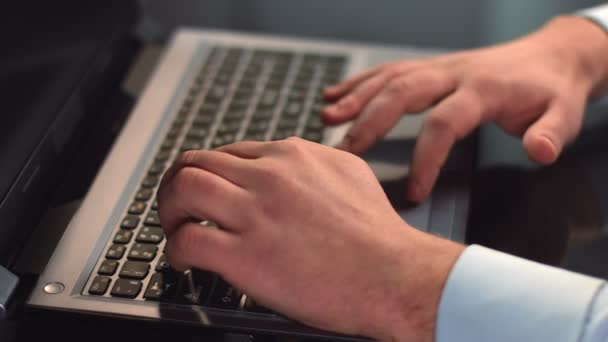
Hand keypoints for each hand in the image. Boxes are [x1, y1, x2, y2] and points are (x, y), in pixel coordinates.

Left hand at [157, 138, 463, 341]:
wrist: (393, 273)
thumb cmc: (378, 233)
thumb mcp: (351, 174)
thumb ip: (317, 162)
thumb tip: (299, 161)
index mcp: (292, 156)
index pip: (230, 151)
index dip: (211, 172)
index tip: (208, 190)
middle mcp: (269, 176)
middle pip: (196, 162)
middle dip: (176, 183)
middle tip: (176, 205)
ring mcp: (255, 213)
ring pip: (183, 189)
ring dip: (169, 209)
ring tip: (174, 227)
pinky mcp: (245, 255)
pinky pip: (188, 241)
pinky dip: (176, 250)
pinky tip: (185, 261)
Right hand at [322, 16, 607, 201]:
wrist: (551, 55)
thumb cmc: (552, 89)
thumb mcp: (565, 113)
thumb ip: (550, 134)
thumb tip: (539, 152)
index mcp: (484, 89)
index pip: (444, 123)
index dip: (425, 158)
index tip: (414, 191)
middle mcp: (455, 74)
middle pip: (403, 92)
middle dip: (370, 120)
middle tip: (346, 149)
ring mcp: (440, 68)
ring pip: (390, 78)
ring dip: (356, 97)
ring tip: (328, 118)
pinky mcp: (432, 68)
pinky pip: (390, 71)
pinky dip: (361, 82)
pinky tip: (338, 94)